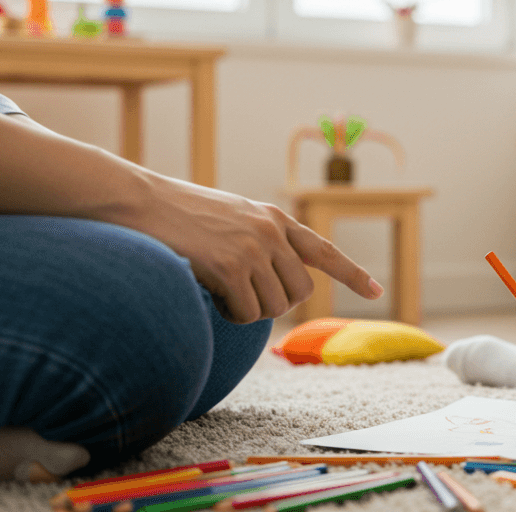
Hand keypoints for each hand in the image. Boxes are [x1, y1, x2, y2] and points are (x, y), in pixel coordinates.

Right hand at [121, 174, 381, 323]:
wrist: (139, 201)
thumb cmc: (178, 214)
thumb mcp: (231, 217)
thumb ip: (261, 239)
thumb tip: (279, 280)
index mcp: (274, 219)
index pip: (323, 251)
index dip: (351, 274)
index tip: (376, 289)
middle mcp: (271, 232)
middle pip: (299, 293)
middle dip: (276, 305)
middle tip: (244, 298)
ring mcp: (253, 248)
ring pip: (274, 308)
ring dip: (250, 311)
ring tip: (222, 291)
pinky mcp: (230, 266)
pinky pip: (246, 314)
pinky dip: (230, 315)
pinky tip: (210, 294)